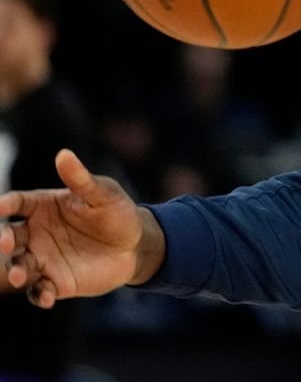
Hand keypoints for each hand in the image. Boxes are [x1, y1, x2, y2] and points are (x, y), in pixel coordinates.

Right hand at [0, 149, 164, 307]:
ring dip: (16, 271)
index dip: (6, 204)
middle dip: (3, 240)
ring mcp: (43, 259)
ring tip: (19, 276)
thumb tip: (63, 154)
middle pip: (9, 236)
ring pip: (19, 265)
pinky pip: (40, 291)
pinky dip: (39, 295)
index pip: (17, 203)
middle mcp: (36, 234)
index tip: (1, 206)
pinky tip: (46, 297)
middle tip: (4, 242)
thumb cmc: (117, 213)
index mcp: (43, 207)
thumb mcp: (104, 194)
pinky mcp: (56, 282)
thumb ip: (81, 180)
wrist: (136, 246)